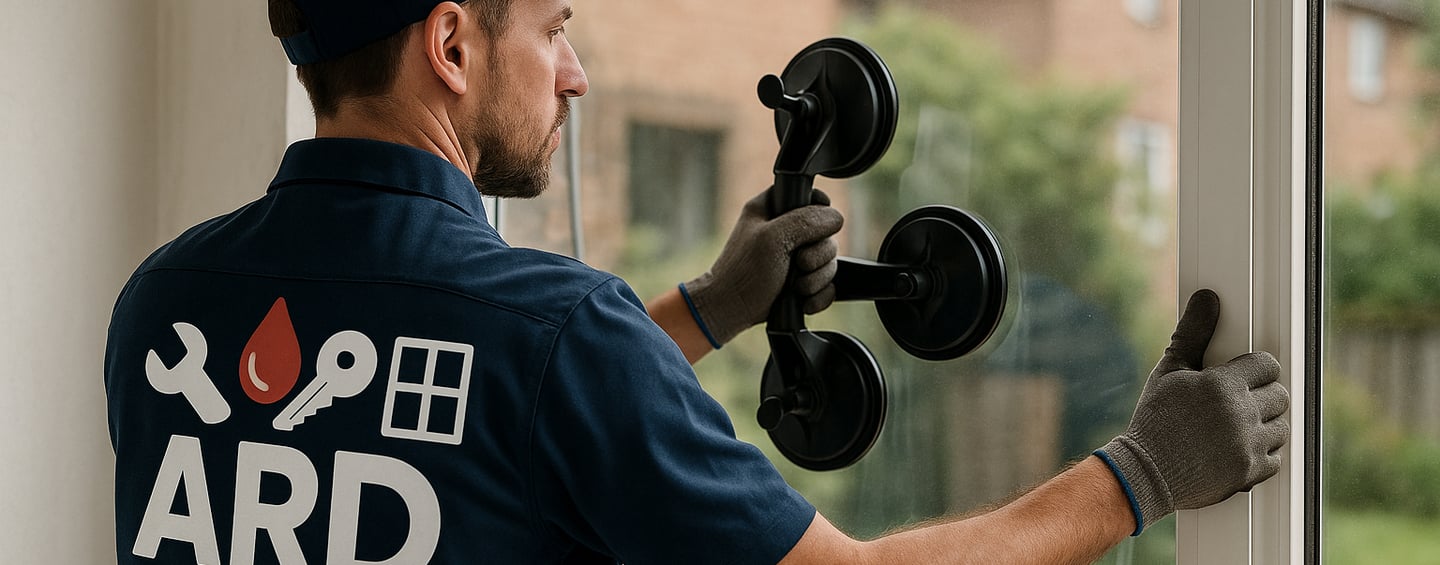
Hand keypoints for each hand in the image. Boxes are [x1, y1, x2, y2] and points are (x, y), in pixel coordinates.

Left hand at [683, 189, 842, 345]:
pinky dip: (819, 295)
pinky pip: (828, 284)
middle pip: (826, 233)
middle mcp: (786, 230)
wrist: (733, 310)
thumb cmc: (743, 272)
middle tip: (798, 263)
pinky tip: (803, 300)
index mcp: (772, 208)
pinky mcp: (803, 281)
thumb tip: (835, 218)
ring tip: (796, 286)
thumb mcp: (773, 237)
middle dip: (818, 254)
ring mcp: (796, 257)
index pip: (808, 194)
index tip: (815, 225)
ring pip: (829, 260)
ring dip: (817, 278)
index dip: (818, 207)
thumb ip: (806, 221)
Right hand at [1096, 289, 1289, 533]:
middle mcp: (1241, 415)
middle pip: (1279, 395)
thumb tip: (1207, 297)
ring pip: (1281, 427)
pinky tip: (1237, 449)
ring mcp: (1248, 446)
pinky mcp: (1250, 473)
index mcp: (1223, 385)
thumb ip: (1193, 334)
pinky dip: (1262, 454)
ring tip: (1237, 427)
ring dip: (1265, 425)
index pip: (1267, 365)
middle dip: (1262, 396)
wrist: (1144, 473)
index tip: (1242, 376)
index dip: (1255, 369)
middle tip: (1237, 402)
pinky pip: (1276, 458)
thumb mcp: (1169, 372)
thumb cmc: (1154, 419)